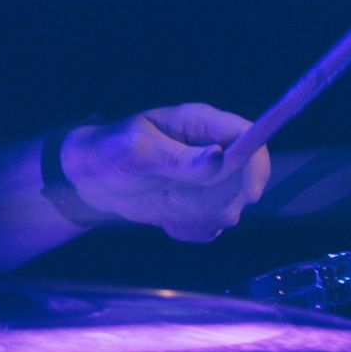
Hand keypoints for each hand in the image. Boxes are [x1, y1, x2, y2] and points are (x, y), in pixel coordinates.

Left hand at [60, 104, 269, 241]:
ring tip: (165, 204)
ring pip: (231, 207)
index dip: (256, 165)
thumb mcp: (137, 152)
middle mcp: (213, 148)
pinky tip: (166, 217)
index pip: (248, 136)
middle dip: (217, 199)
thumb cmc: (110, 151)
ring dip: (198, 216)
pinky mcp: (202, 202)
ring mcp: (210, 177)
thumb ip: (177, 158)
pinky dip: (191, 228)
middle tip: (178, 198)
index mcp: (200, 123)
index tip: (248, 193)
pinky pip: (213, 225)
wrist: (94, 177)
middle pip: (245, 180)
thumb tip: (218, 158)